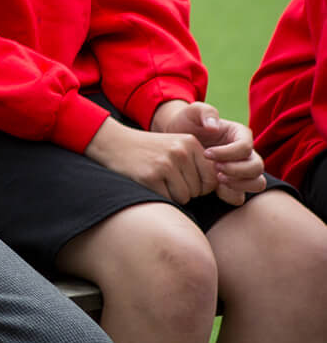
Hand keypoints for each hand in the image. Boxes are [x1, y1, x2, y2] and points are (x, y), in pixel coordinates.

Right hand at [85, 113, 215, 202]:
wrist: (113, 143)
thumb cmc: (149, 150)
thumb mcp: (177, 146)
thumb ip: (199, 163)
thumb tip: (230, 193)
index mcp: (191, 142)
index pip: (212, 180)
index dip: (199, 186)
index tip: (182, 179)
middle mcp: (180, 152)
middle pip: (198, 191)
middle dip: (184, 190)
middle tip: (165, 177)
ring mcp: (165, 164)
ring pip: (184, 197)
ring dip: (172, 195)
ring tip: (157, 179)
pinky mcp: (150, 177)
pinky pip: (168, 200)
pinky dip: (159, 197)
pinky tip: (148, 182)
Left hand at [150, 100, 265, 204]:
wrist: (176, 139)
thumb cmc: (186, 123)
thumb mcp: (192, 112)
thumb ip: (205, 112)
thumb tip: (214, 126)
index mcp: (240, 135)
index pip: (245, 147)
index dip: (228, 153)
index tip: (207, 154)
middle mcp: (246, 154)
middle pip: (256, 167)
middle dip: (237, 170)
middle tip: (214, 168)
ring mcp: (242, 170)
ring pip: (257, 182)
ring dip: (240, 184)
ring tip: (217, 179)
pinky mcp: (233, 184)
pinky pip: (242, 195)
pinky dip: (231, 195)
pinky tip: (215, 189)